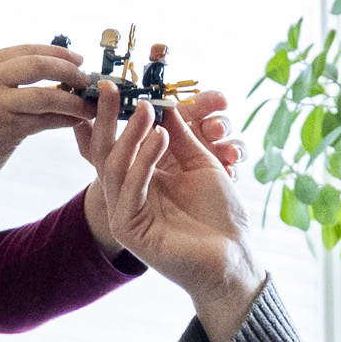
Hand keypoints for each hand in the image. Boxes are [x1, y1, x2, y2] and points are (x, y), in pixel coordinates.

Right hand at [0, 43, 94, 244]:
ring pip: (47, 95)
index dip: (59, 53)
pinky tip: (78, 122)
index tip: (79, 60)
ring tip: (90, 106)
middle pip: (39, 64)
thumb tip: (56, 79)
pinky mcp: (4, 129)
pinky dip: (66, 120)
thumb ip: (12, 83)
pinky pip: (45, 121)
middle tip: (89, 81)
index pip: (29, 50)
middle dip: (70, 71)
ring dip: (74, 101)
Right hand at [82, 89, 265, 332]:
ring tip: (147, 109)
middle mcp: (128, 195)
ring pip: (115, 167)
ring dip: (131, 135)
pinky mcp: (129, 231)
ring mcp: (126, 214)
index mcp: (141, 180)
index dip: (112, 115)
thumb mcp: (202, 164)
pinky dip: (144, 160)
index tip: (114, 85)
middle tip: (111, 87)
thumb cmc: (220, 215)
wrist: (234, 257)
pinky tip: (160, 136)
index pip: (117, 143)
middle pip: (106, 152)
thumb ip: (182, 135)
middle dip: (107, 118)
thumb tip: (165, 101)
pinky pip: (131, 188)